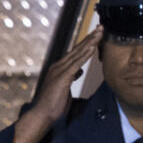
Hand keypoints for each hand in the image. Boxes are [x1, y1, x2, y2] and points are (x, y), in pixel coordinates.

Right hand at [12, 26, 102, 142]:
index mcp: (59, 69)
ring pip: (78, 54)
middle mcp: (58, 67)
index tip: (96, 35)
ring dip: (90, 42)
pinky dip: (85, 55)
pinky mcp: (62, 78)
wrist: (42, 115)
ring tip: (100, 33)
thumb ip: (72, 77)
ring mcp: (60, 71)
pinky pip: (77, 63)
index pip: (75, 53)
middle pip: (77, 49)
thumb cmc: (52, 105)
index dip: (86, 43)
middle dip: (90, 38)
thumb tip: (79, 71)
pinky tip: (93, 47)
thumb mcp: (65, 88)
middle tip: (101, 27)